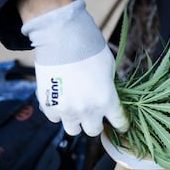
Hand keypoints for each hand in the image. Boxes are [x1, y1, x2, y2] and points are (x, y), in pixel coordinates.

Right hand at [21, 0, 127, 135]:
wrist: (63, 38)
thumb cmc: (90, 49)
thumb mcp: (109, 70)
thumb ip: (109, 88)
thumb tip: (108, 95)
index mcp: (107, 101)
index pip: (118, 123)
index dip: (120, 124)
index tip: (119, 125)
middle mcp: (88, 110)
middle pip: (93, 131)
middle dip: (95, 122)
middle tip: (93, 113)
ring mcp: (66, 110)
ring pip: (73, 129)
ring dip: (76, 121)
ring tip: (74, 107)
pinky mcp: (48, 105)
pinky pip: (54, 118)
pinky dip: (58, 112)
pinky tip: (60, 99)